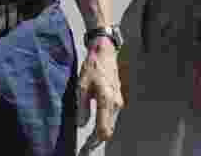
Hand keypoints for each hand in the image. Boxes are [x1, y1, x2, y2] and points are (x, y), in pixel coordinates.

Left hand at [76, 38, 123, 155]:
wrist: (105, 54)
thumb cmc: (93, 67)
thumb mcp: (82, 85)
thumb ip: (82, 106)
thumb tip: (81, 124)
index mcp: (106, 100)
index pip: (103, 128)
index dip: (94, 141)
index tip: (85, 147)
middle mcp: (116, 103)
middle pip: (109, 129)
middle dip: (97, 140)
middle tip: (86, 148)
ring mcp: (119, 102)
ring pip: (111, 124)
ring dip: (101, 132)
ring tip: (89, 140)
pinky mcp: (118, 100)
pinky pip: (112, 117)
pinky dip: (105, 124)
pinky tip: (96, 126)